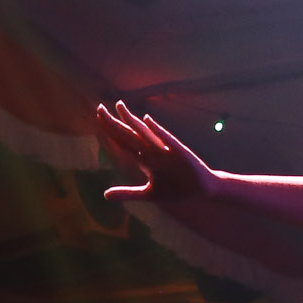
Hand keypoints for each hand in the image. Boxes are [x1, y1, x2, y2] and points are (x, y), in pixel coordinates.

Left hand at [96, 101, 220, 203]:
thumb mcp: (148, 194)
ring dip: (132, 121)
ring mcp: (166, 151)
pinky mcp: (180, 153)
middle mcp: (153, 151)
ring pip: (144, 134)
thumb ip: (127, 193)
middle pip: (129, 135)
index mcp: (146, 159)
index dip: (111, 131)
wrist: (203, 190)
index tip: (98, 118)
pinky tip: (148, 121)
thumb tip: (105, 195)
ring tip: (119, 107)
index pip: (124, 143)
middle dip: (114, 123)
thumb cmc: (176, 189)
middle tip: (99, 108)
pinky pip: (167, 141)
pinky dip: (158, 131)